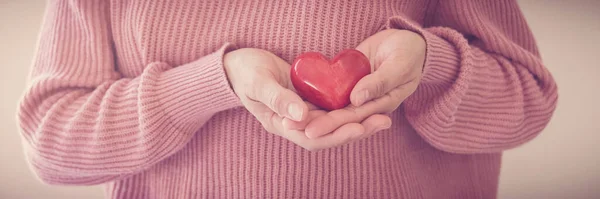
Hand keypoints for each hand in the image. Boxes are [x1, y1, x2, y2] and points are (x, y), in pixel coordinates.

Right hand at [225, 48, 382, 150]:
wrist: (238, 65)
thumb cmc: (244, 73)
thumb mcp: (258, 83)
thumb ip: (277, 98)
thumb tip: (301, 116)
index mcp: (281, 125)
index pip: (312, 138)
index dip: (336, 134)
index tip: (358, 127)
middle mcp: (295, 123)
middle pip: (329, 133)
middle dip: (356, 129)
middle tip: (382, 121)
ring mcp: (303, 112)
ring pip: (333, 121)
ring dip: (357, 120)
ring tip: (383, 115)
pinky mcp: (309, 100)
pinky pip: (332, 107)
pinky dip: (349, 106)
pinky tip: (368, 102)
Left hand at [299, 29, 425, 137]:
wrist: (407, 41)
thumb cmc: (410, 53)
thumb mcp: (400, 65)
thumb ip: (379, 82)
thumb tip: (356, 100)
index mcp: (382, 106)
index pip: (353, 120)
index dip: (331, 126)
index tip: (310, 131)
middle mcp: (367, 105)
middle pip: (337, 118)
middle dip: (313, 124)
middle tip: (289, 127)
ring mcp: (356, 95)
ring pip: (330, 108)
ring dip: (310, 114)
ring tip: (286, 120)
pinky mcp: (348, 83)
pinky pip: (330, 93)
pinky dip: (314, 98)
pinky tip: (295, 101)